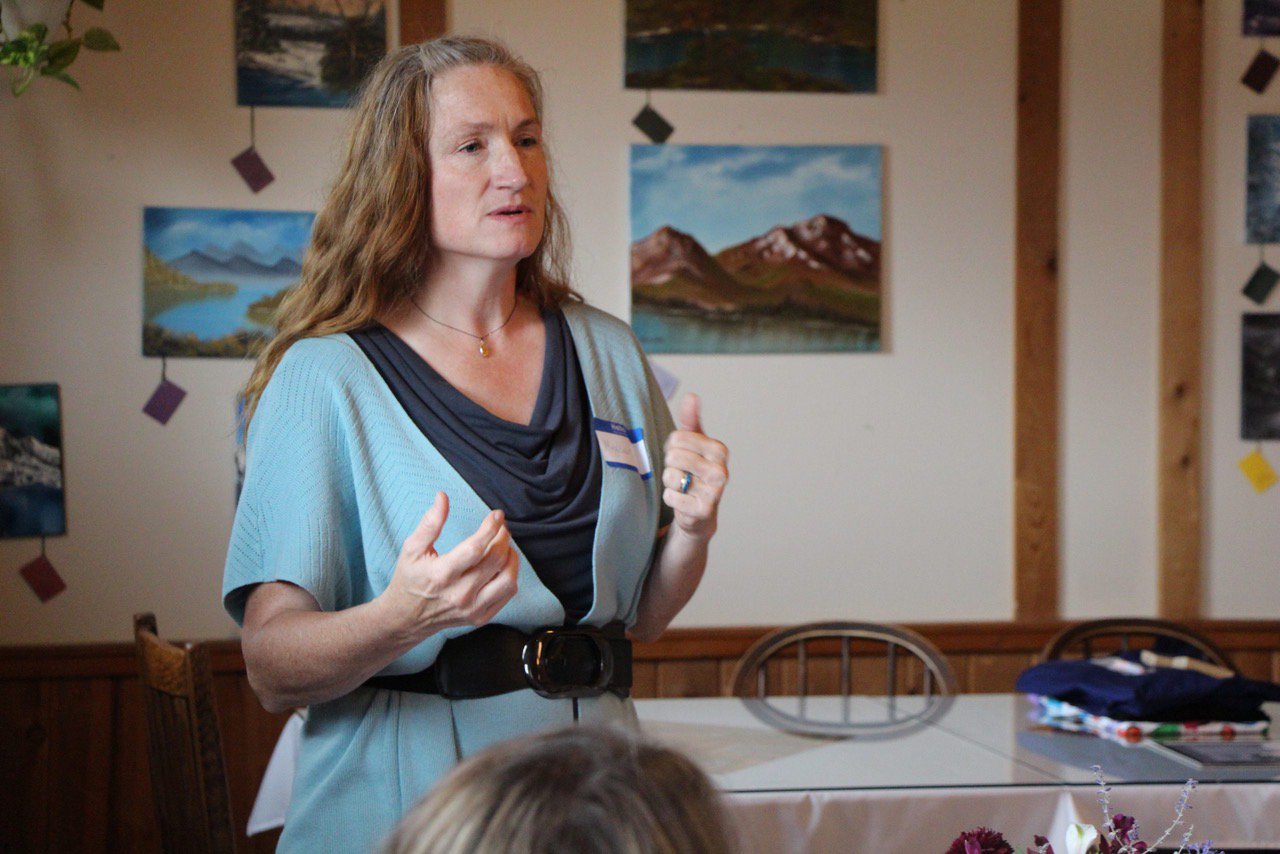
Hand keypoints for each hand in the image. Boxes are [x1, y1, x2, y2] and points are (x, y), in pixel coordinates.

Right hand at [385, 492, 518, 633]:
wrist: (405, 618)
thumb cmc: (409, 579)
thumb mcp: (412, 548)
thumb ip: (430, 523)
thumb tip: (443, 496)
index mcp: (442, 575)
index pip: (476, 548)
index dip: (490, 528)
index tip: (497, 515)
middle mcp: (459, 594)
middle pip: (495, 561)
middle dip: (503, 537)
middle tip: (500, 527)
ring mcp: (472, 609)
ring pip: (508, 580)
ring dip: (511, 558)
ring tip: (504, 546)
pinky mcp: (480, 617)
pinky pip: (507, 595)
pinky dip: (511, 575)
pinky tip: (502, 564)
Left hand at [661, 393, 728, 539]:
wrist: (700, 511)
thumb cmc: (695, 471)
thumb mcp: (694, 444)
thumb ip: (691, 420)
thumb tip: (692, 396)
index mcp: (719, 450)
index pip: (677, 438)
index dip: (672, 447)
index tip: (682, 454)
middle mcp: (721, 470)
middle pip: (673, 456)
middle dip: (671, 465)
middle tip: (682, 472)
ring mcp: (714, 492)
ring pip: (671, 477)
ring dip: (670, 483)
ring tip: (683, 486)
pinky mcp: (703, 510)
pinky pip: (671, 496)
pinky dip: (671, 499)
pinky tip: (683, 500)